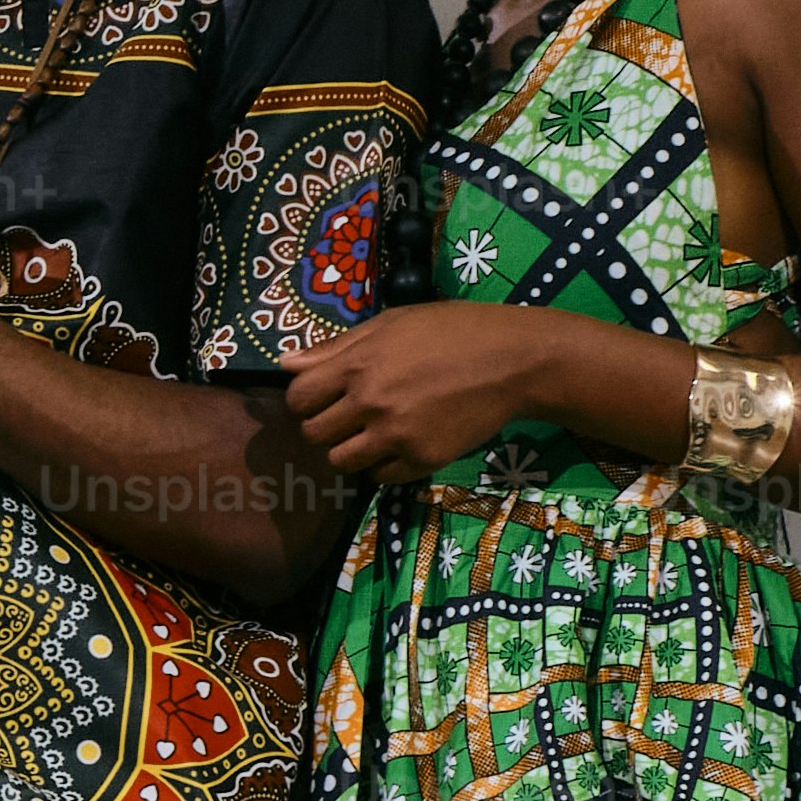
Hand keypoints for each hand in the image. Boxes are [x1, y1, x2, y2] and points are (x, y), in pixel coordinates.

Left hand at [281, 305, 565, 483]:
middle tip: (349, 416)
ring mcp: (396, 435)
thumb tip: (286, 363)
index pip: (297, 398)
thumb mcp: (392, 324)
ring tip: (372, 434)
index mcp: (358, 364)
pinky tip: (400, 444)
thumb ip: (336, 347)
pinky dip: (382, 465)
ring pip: (341, 462)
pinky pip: (379, 476)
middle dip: (325, 426)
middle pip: (314, 434)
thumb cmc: (452, 331)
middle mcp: (371, 402)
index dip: (305, 400)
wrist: (514, 360)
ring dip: (350, 450)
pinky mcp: (422, 460)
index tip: (323, 397)